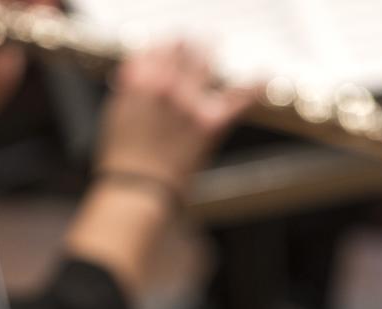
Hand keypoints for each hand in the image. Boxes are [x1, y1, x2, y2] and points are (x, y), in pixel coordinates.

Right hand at [95, 41, 254, 193]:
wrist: (139, 191)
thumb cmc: (124, 157)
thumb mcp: (117, 113)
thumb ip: (132, 84)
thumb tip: (141, 64)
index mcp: (139, 81)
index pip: (158, 47)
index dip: (163, 47)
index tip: (166, 48)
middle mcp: (167, 85)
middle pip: (183, 48)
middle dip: (185, 46)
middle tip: (187, 44)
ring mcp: (192, 101)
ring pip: (205, 61)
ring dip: (207, 53)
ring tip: (208, 46)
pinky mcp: (212, 121)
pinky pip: (240, 96)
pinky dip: (254, 85)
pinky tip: (264, 75)